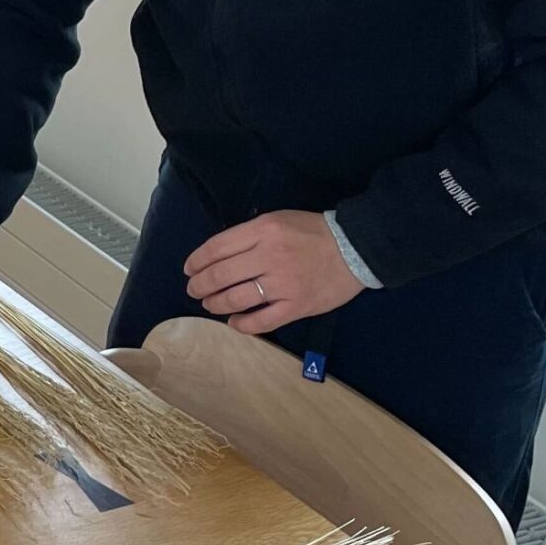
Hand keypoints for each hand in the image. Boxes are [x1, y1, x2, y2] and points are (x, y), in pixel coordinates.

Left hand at [182, 210, 361, 334]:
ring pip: (235, 299)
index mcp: (263, 231)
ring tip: (209, 304)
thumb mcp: (278, 220)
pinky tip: (234, 321)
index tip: (189, 270)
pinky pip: (261, 322)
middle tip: (194, 290)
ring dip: (215, 304)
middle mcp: (270, 256)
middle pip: (220, 275)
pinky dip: (241, 324)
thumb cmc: (313, 232)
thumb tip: (218, 255)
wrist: (356, 248)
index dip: (196, 261)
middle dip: (199, 285)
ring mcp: (283, 284)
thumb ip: (249, 235)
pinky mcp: (297, 306)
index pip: (216, 248)